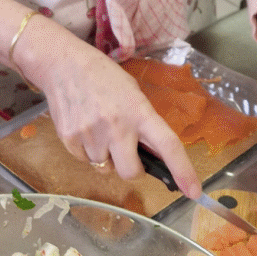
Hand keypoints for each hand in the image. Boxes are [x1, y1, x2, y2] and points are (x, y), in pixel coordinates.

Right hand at [13, 18, 201, 198]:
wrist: (63, 64)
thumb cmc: (103, 77)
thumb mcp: (133, 93)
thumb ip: (144, 123)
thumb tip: (155, 155)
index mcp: (139, 111)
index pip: (167, 145)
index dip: (183, 171)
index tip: (193, 192)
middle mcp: (116, 126)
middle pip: (131, 172)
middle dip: (132, 168)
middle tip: (127, 152)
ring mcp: (90, 134)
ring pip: (105, 168)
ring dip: (106, 156)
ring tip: (98, 128)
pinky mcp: (69, 139)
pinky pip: (84, 161)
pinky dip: (87, 151)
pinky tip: (84, 127)